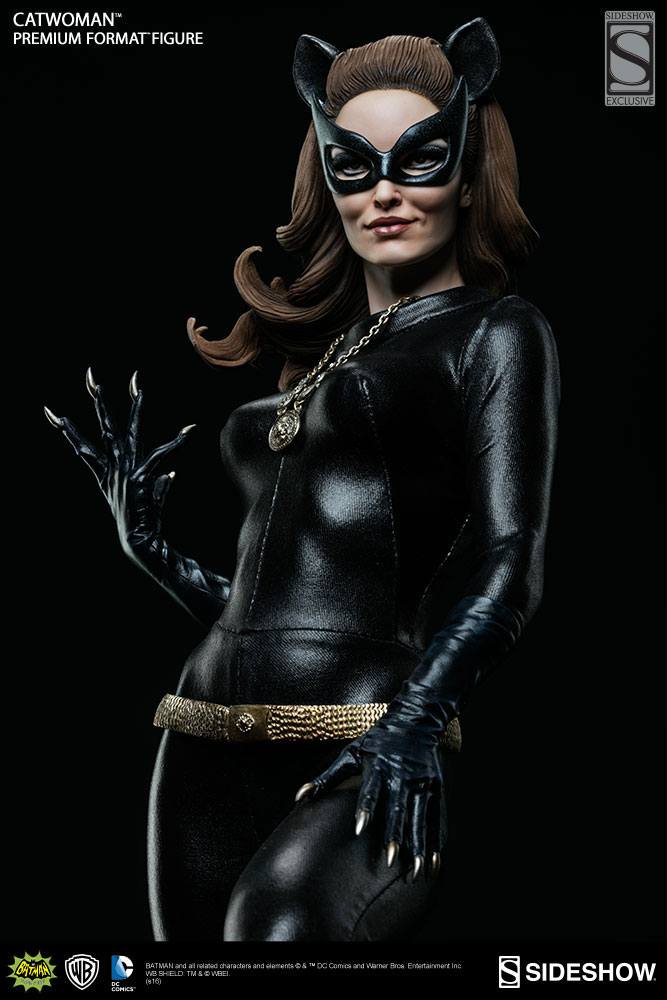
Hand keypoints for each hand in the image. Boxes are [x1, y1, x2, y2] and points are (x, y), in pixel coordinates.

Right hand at [43, 367, 196, 561]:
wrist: (139, 542)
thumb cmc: (141, 523)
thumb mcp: (144, 500)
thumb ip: (157, 485)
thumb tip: (170, 475)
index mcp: (106, 473)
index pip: (83, 446)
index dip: (67, 430)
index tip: (51, 412)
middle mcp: (114, 468)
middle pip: (105, 428)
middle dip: (98, 400)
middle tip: (91, 377)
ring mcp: (126, 471)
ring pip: (130, 431)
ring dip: (135, 406)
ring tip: (136, 384)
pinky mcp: (141, 478)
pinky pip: (162, 454)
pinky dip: (178, 442)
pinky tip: (190, 429)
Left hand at [294, 705, 446, 881]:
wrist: (415, 720)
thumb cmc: (376, 739)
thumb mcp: (351, 753)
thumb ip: (327, 777)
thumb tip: (299, 797)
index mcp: (379, 766)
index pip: (371, 790)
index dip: (365, 808)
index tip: (359, 828)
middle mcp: (402, 775)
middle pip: (398, 808)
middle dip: (394, 835)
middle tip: (389, 860)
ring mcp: (421, 782)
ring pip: (420, 818)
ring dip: (418, 846)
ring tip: (414, 872)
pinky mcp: (436, 788)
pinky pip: (436, 819)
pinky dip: (436, 843)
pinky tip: (433, 864)